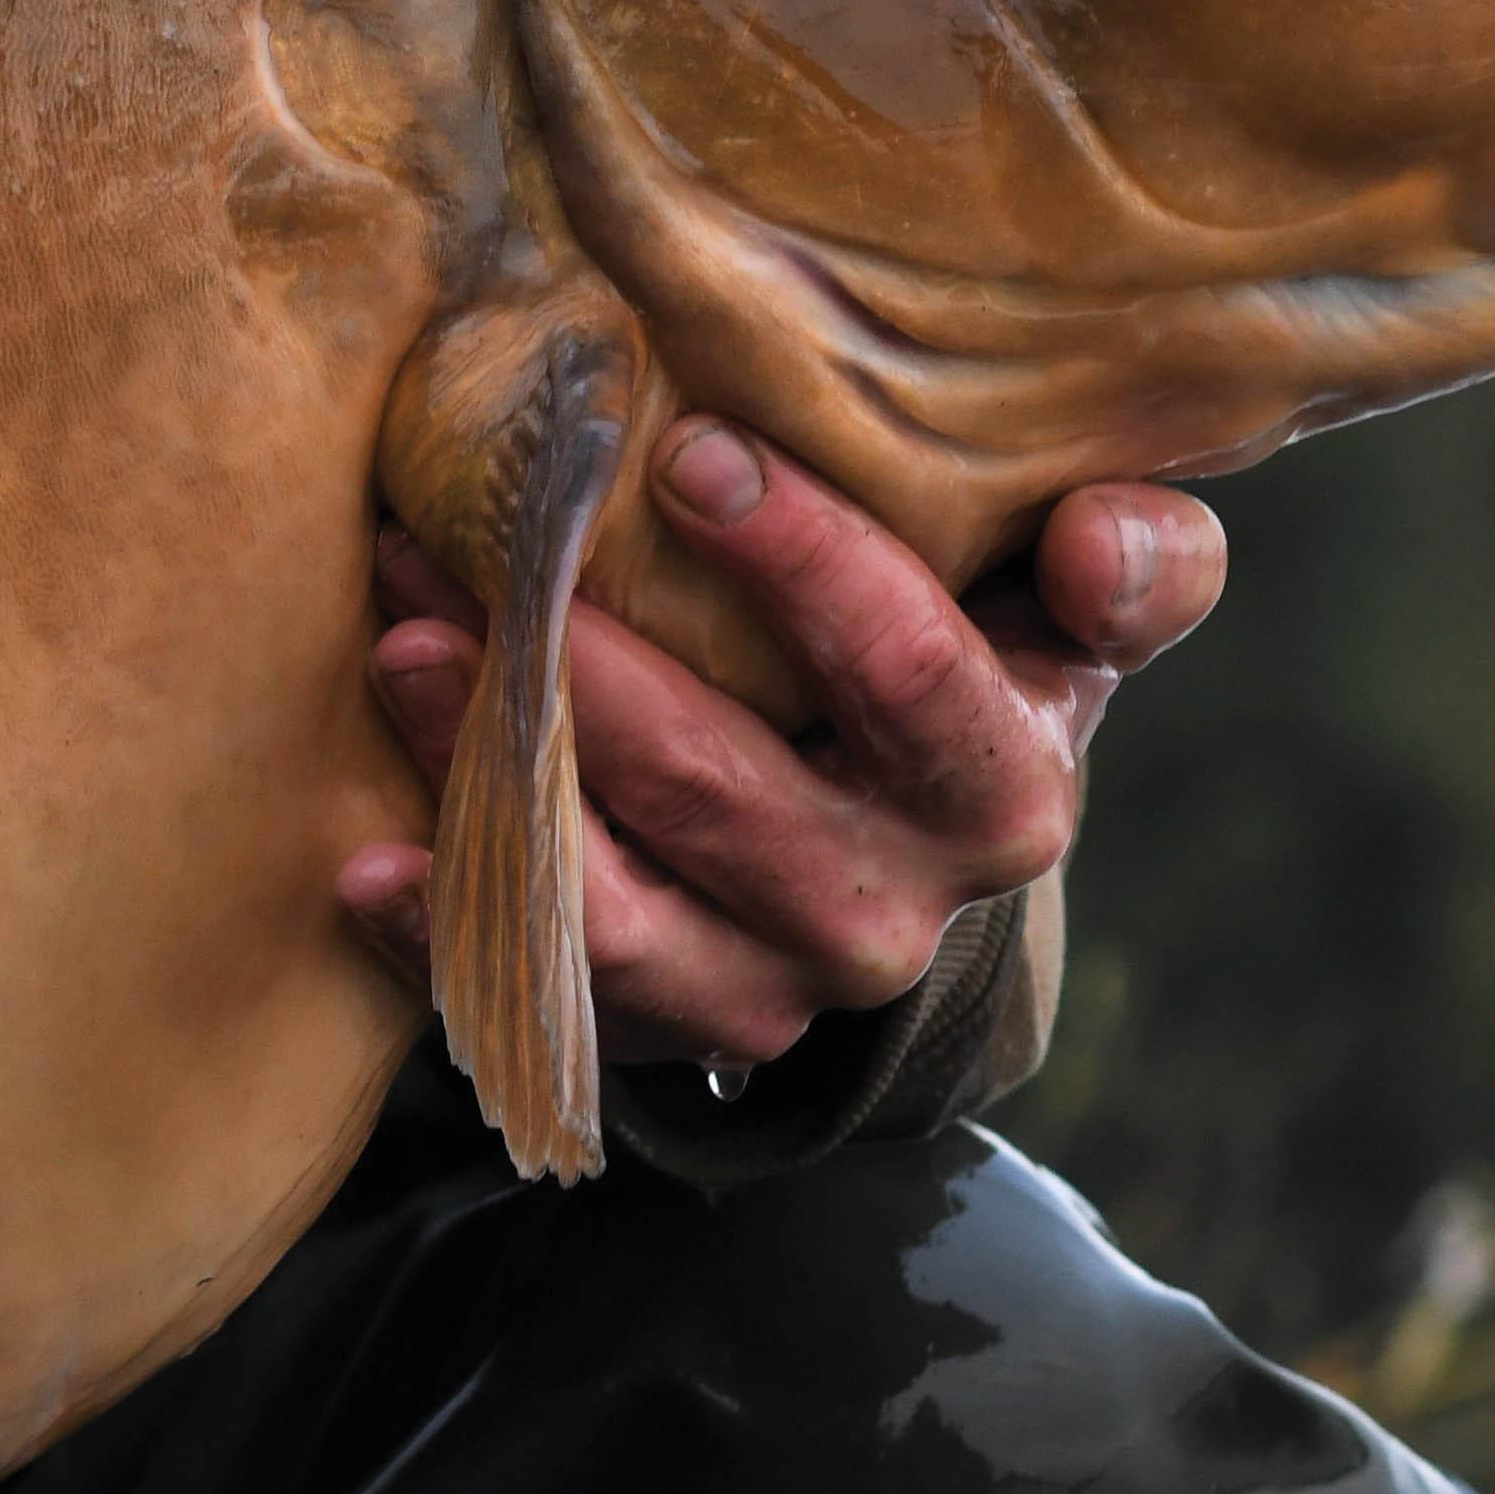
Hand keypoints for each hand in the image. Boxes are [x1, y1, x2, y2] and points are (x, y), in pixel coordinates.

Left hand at [334, 437, 1218, 1074]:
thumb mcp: (1054, 620)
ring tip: (404, 651)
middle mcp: (888, 914)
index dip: (812, 569)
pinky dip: (446, 934)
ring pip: (622, 910)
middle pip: (731, 793)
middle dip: (590, 665)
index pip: (914, 677)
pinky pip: (533, 999)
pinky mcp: (648, 1037)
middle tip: (468, 541)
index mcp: (1001, 793)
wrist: (894, 859)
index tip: (689, 456)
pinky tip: (369, 869)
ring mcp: (760, 991)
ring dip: (498, 779)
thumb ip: (1126, 566)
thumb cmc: (960, 675)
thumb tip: (1103, 533)